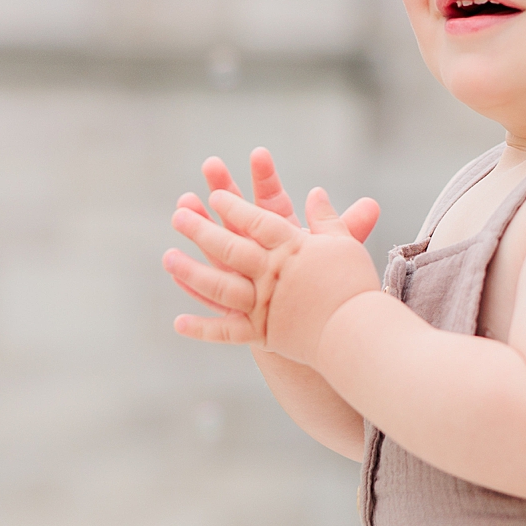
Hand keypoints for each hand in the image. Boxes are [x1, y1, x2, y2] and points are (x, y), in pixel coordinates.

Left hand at [171, 186, 380, 364]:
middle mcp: (271, 273)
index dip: (234, 205)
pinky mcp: (262, 332)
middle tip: (178, 215)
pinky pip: (226, 331)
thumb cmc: (354, 286)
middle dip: (201, 229)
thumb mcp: (344, 244)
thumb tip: (316, 192)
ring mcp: (262, 304)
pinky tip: (177, 322)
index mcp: (291, 248)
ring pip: (218, 285)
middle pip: (229, 246)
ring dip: (190, 270)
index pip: (257, 220)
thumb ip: (328, 218)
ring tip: (167, 258)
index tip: (214, 195)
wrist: (358, 332)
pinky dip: (202, 328)